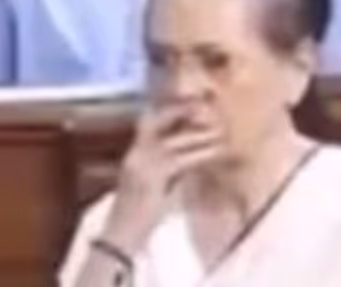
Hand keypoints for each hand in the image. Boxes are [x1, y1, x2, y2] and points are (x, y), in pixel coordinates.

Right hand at [101, 104, 225, 251]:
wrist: (121, 237)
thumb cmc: (138, 218)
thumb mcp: (154, 189)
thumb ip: (168, 172)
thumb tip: (190, 160)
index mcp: (132, 156)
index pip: (147, 124)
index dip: (168, 111)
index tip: (190, 103)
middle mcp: (134, 155)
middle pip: (155, 122)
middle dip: (179, 111)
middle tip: (204, 106)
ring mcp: (140, 164)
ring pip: (172, 140)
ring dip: (198, 133)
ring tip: (219, 129)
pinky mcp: (151, 177)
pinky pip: (180, 160)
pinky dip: (200, 153)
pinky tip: (217, 151)